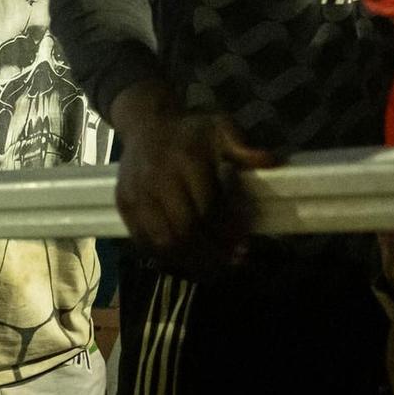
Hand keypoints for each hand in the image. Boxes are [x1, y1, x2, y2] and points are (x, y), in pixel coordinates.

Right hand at [112, 82, 277, 279]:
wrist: (146, 125)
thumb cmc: (189, 132)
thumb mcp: (219, 128)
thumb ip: (243, 146)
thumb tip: (270, 162)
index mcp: (186, 160)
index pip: (209, 209)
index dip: (227, 233)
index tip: (244, 246)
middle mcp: (157, 178)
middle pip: (185, 231)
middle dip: (211, 254)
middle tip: (231, 263)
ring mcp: (137, 193)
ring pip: (163, 242)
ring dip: (190, 262)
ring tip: (211, 269)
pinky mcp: (123, 205)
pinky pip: (143, 241)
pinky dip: (165, 257)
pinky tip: (185, 260)